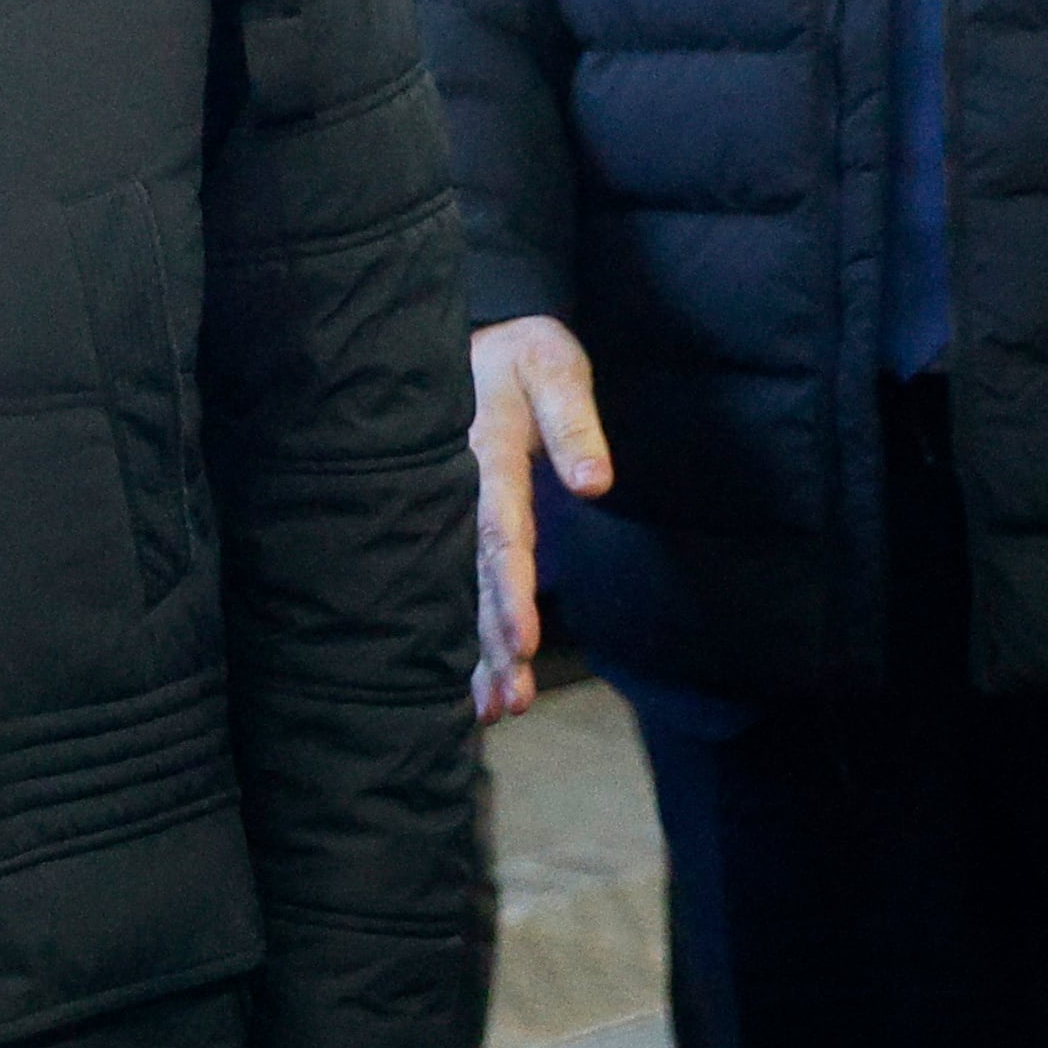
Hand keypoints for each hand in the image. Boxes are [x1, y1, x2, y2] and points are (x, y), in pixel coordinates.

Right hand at [468, 316, 608, 719]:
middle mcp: (459, 493)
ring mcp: (453, 511)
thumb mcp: (551, 363)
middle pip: (476, 579)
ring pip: (465, 591)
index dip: (510, 589)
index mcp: (482, 455)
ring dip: (480, 652)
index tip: (525, 641)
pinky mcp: (459, 523)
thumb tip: (595, 483)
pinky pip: (462, 582)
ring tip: (497, 710)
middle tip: (512, 698)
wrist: (472, 338)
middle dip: (492, 641)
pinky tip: (477, 687)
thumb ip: (574, 420)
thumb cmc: (520, 351)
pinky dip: (468, 635)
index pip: (498, 532)